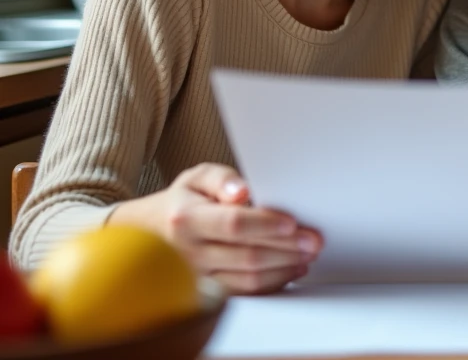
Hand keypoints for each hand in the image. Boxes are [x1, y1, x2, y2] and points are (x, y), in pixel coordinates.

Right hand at [110, 163, 322, 293]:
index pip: (233, 224)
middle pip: (247, 254)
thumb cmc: (184, 201)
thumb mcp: (198, 178)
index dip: (265, 224)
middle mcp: (189, 252)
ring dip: (284, 267)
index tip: (292, 223)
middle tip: (314, 241)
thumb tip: (241, 191)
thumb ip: (223, 179)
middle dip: (286, 248)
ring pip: (248, 278)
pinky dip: (274, 282)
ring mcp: (198, 277)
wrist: (151, 234)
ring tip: (308, 254)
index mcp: (187, 220)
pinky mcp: (208, 293)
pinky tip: (293, 269)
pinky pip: (246, 292)